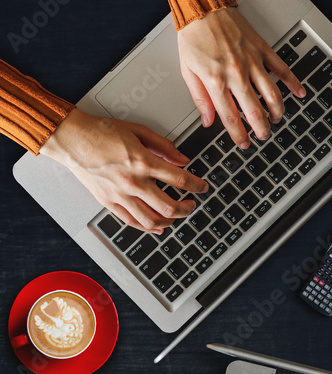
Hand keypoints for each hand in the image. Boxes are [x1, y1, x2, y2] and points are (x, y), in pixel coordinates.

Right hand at [39, 109, 206, 232]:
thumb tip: (182, 159)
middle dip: (187, 208)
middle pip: (170, 206)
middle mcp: (133, 182)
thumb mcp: (138, 131)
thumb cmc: (100, 132)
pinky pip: (131, 222)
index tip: (203, 187)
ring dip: (170, 221)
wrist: (71, 139)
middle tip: (191, 205)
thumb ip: (163, 146)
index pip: (180, 180)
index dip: (197, 186)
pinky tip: (157, 227)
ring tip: (176, 216)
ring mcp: (120, 195)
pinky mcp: (108, 202)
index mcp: (143, 162)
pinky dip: (148, 228)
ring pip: (152, 220)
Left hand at [177, 8, 304, 149]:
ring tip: (276, 119)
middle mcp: (236, 74)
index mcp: (216, 81)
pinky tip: (299, 93)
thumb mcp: (188, 70)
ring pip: (272, 95)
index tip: (244, 143)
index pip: (231, 117)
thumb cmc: (193, 36)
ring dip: (277, 111)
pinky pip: (282, 69)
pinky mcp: (262, 50)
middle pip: (255, 111)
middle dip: (262, 129)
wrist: (202, 8)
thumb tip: (207, 120)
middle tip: (264, 135)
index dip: (239, 135)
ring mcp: (252, 62)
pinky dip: (293, 83)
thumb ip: (199, 98)